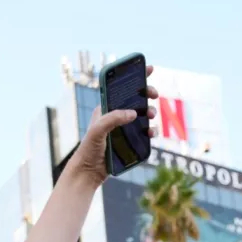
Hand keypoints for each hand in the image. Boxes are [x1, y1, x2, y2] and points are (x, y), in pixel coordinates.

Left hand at [65, 68, 159, 186]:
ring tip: (151, 116)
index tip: (148, 68)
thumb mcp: (97, 131)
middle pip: (136, 100)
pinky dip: (150, 131)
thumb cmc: (88, 149)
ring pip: (142, 117)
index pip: (122, 89)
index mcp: (106, 109)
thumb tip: (134, 113)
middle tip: (153, 95)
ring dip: (150, 113)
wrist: (88, 173)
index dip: (135, 77)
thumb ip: (113, 119)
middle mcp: (116, 117)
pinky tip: (151, 133)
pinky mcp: (129, 143)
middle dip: (146, 95)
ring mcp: (123, 130)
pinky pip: (144, 134)